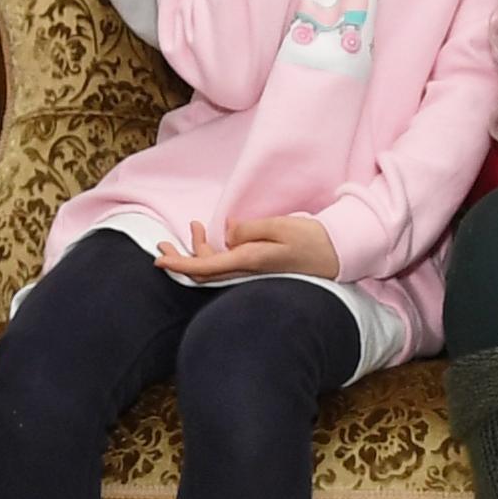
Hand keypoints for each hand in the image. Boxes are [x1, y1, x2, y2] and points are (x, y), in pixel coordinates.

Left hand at [153, 215, 341, 282]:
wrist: (339, 253)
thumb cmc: (312, 238)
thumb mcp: (281, 227)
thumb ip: (251, 230)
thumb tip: (228, 234)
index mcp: (250, 261)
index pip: (205, 267)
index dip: (180, 264)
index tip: (158, 260)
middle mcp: (247, 272)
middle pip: (204, 272)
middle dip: (180, 259)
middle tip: (161, 244)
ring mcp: (252, 273)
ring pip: (215, 267)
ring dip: (198, 250)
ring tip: (194, 226)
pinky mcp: (258, 269)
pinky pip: (228, 264)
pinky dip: (214, 250)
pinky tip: (214, 234)